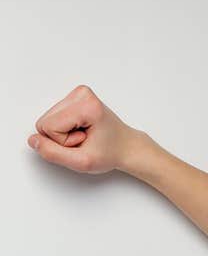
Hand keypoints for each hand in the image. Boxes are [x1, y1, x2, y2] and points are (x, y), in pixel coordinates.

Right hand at [28, 84, 144, 174]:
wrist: (126, 146)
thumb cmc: (110, 153)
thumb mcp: (82, 162)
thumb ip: (53, 153)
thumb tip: (33, 141)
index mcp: (87, 106)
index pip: (48, 127)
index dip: (64, 142)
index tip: (84, 141)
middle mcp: (82, 94)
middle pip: (45, 122)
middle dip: (62, 137)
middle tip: (84, 140)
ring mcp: (79, 94)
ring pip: (47, 119)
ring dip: (63, 133)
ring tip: (85, 135)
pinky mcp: (76, 97)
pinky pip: (53, 117)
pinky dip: (65, 127)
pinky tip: (82, 129)